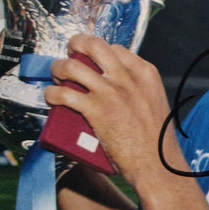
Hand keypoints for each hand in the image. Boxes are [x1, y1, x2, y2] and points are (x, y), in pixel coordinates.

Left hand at [45, 35, 184, 188]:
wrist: (157, 164)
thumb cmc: (156, 141)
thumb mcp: (154, 103)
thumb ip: (137, 90)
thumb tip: (114, 87)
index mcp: (146, 74)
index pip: (115, 48)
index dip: (97, 51)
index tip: (89, 59)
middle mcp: (128, 78)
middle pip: (94, 45)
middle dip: (76, 45)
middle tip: (68, 54)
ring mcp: (112, 93)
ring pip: (73, 66)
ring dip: (59, 68)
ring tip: (56, 77)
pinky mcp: (97, 111)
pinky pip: (64, 94)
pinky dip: (52, 94)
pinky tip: (51, 98)